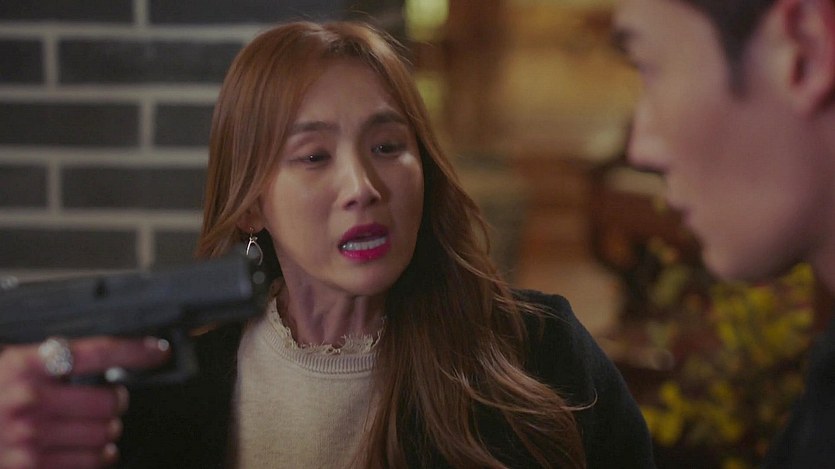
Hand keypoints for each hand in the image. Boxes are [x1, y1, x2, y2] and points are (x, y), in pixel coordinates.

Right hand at [0, 337, 169, 468]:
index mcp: (24, 367)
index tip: (156, 351)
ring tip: (97, 430)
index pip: (97, 353)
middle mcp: (29, 402)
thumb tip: (100, 365)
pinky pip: (87, 465)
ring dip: (108, 434)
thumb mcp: (5, 367)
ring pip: (104, 436)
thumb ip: (46, 365)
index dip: (134, 352)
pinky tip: (86, 453)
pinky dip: (95, 460)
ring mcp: (30, 440)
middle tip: (110, 402)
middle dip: (116, 403)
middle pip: (109, 401)